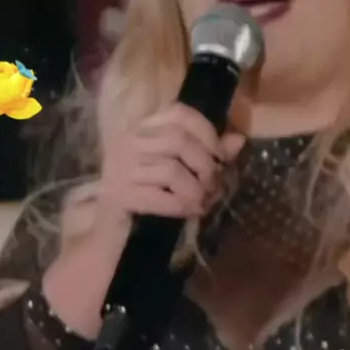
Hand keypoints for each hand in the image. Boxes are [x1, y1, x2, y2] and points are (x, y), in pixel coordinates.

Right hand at [98, 102, 245, 219]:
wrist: (110, 235)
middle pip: (178, 140)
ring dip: (196, 190)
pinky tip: (191, 212)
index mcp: (140, 130)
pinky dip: (183, 205)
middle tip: (212, 187)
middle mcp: (127, 142)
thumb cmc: (146, 201)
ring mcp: (119, 169)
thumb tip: (238, 140)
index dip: (207, 132)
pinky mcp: (120, 196)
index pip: (179, 114)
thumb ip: (205, 154)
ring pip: (172, 169)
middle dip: (205, 165)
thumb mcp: (177, 173)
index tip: (220, 157)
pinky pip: (162, 197)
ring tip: (201, 203)